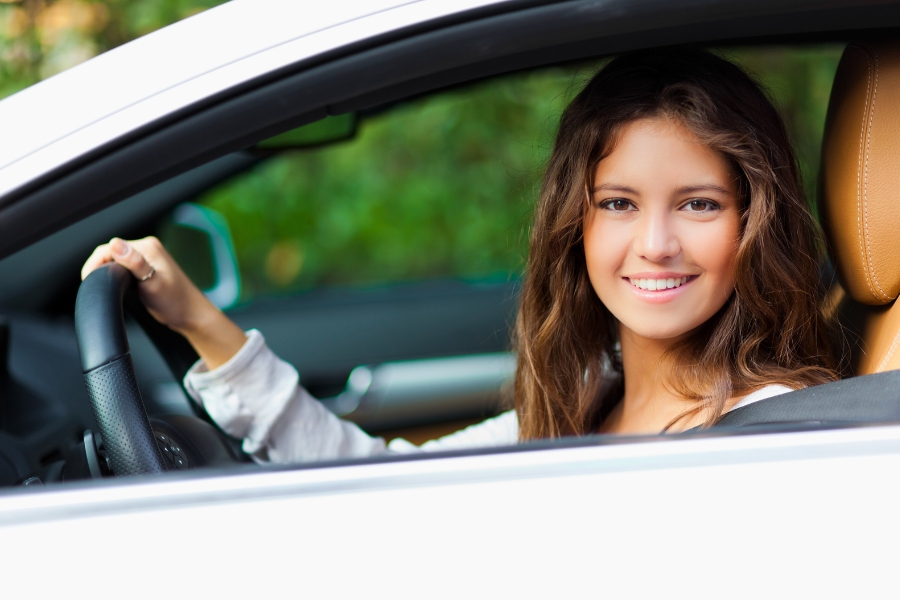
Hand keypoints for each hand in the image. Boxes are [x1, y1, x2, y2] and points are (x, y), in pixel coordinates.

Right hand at [82, 237, 246, 369]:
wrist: (191, 314)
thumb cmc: (175, 302)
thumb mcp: (152, 283)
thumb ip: (134, 263)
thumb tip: (115, 244)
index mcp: (148, 247)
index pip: (110, 248)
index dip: (95, 263)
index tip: (89, 279)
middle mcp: (148, 248)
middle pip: (112, 253)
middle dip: (100, 268)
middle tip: (96, 286)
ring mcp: (148, 257)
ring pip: (117, 260)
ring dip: (108, 271)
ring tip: (105, 287)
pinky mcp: (147, 267)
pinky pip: (125, 266)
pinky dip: (117, 275)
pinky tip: (117, 286)